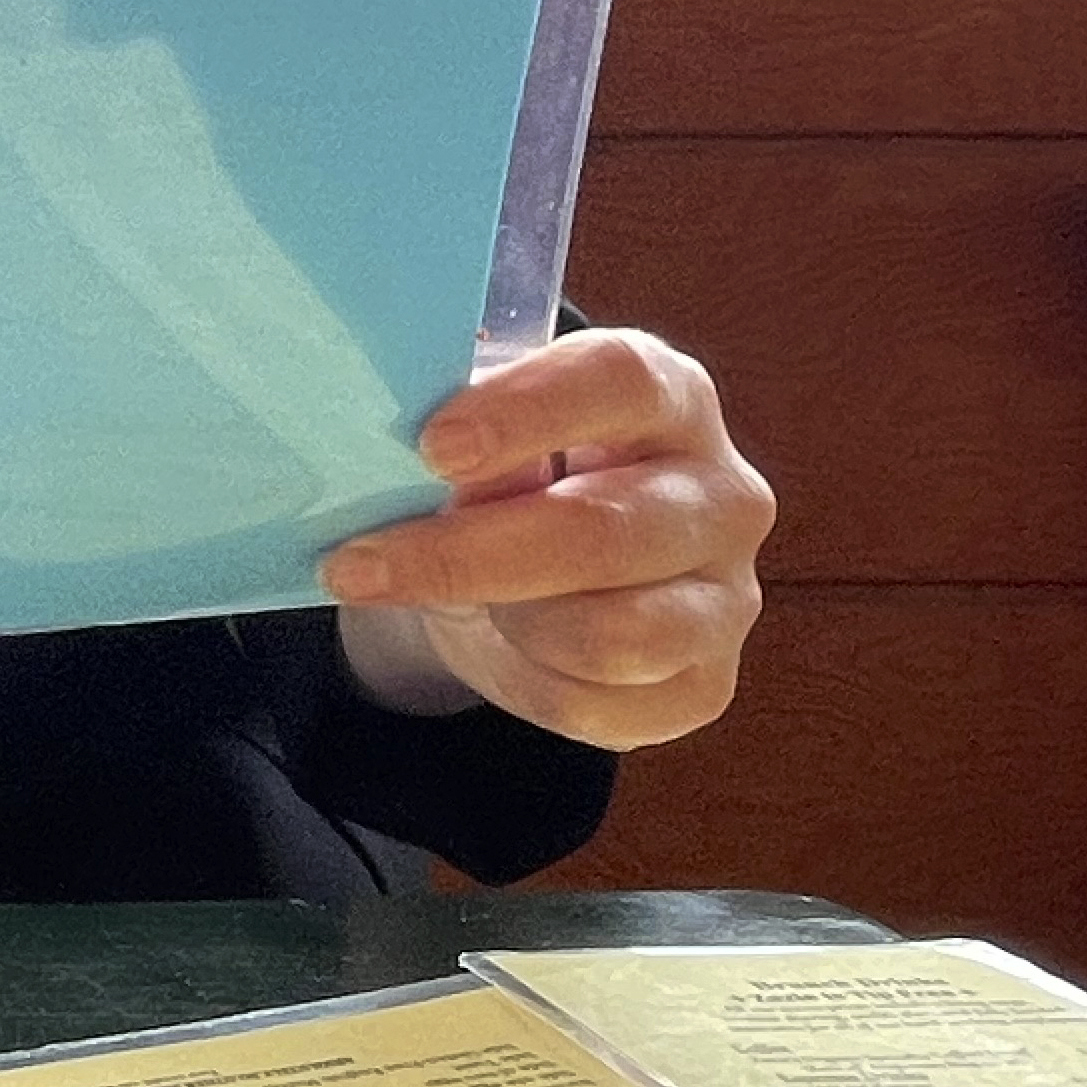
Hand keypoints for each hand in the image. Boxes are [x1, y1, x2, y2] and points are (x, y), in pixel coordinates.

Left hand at [319, 328, 774, 751]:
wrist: (537, 576)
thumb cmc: (510, 481)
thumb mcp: (478, 440)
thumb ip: (465, 441)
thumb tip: (423, 468)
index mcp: (671, 399)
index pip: (622, 382)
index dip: (527, 410)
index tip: (432, 447)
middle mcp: (723, 495)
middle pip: (601, 530)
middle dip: (465, 555)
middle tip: (359, 563)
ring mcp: (727, 598)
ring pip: (610, 635)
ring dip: (502, 620)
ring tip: (448, 597)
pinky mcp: (705, 686)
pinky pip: (598, 704)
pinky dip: (524, 680)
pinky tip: (496, 643)